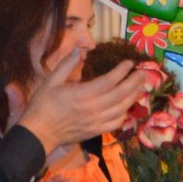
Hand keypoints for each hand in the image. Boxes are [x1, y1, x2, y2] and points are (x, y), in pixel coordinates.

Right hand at [16, 48, 144, 150]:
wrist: (39, 133)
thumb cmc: (43, 105)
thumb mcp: (51, 81)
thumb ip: (67, 64)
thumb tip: (80, 49)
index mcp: (82, 94)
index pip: (110, 81)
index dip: (122, 71)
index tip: (129, 63)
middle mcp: (93, 108)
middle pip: (121, 94)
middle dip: (134, 82)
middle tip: (143, 73)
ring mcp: (97, 121)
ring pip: (122, 108)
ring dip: (133, 96)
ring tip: (140, 87)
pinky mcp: (97, 131)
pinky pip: (117, 122)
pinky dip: (125, 113)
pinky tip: (127, 106)